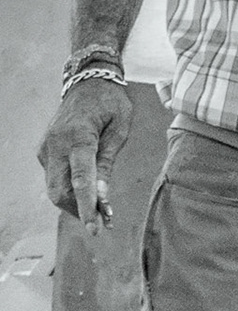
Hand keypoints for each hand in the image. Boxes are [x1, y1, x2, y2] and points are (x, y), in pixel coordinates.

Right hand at [38, 79, 134, 233]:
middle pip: (60, 191)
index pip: (81, 180)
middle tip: (106, 223)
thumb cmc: (111, 104)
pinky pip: (55, 179)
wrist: (87, 82)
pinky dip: (70, 192)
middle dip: (80, 211)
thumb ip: (107, 164)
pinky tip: (89, 195)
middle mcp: (55, 144)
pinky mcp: (44, 151)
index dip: (88, 207)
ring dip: (75, 204)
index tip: (95, 228)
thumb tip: (102, 196)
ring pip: (54, 189)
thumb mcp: (119, 130)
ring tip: (102, 213)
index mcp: (77, 137)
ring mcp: (46, 148)